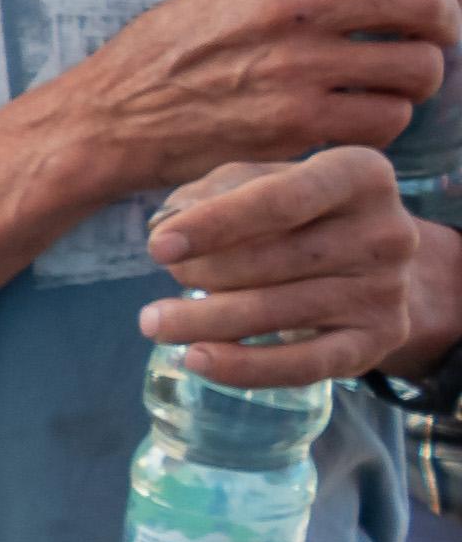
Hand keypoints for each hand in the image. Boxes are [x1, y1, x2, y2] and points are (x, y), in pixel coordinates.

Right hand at [38, 0, 457, 202]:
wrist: (107, 119)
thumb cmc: (166, 55)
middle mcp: (295, 8)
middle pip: (427, 2)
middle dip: (449, 27)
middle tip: (435, 46)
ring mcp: (297, 68)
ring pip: (418, 69)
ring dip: (416, 84)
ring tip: (385, 90)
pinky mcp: (294, 124)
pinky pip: (385, 121)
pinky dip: (382, 125)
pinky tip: (352, 123)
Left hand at [142, 150, 461, 382]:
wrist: (370, 263)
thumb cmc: (298, 212)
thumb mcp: (261, 181)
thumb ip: (215, 192)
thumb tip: (168, 228)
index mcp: (359, 173)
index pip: (281, 199)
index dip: (215, 224)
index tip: (158, 247)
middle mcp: (386, 230)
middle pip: (274, 260)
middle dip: (204, 272)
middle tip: (170, 276)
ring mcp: (387, 289)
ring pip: (278, 312)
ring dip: (204, 321)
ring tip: (155, 323)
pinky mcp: (378, 339)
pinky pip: (303, 364)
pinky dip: (244, 367)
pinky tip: (197, 359)